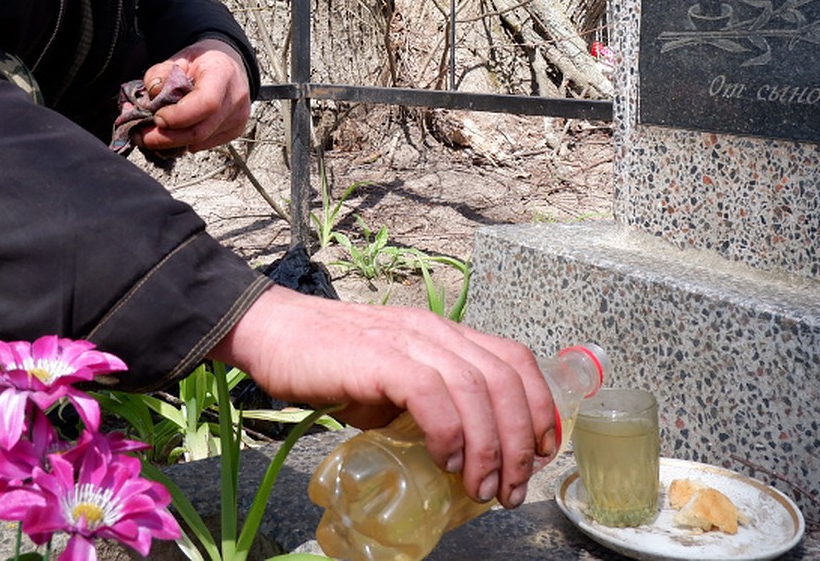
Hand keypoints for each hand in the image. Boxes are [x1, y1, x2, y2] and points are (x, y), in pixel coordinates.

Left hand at [134, 40, 250, 153]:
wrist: (227, 64)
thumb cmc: (203, 61)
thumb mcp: (178, 58)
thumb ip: (161, 73)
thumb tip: (152, 96)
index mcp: (222, 73)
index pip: (206, 103)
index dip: (178, 116)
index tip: (156, 117)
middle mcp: (235, 98)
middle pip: (200, 131)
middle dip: (166, 138)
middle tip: (142, 136)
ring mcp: (238, 117)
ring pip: (200, 142)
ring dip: (172, 141)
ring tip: (154, 132)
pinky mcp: (235, 130)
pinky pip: (204, 145)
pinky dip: (185, 141)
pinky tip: (176, 131)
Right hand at [212, 284, 557, 508]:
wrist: (277, 334)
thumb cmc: (333, 362)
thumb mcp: (396, 380)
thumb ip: (430, 403)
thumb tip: (462, 455)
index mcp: (445, 334)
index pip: (514, 359)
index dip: (538, 405)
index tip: (542, 451)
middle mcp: (436, 331)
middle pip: (504, 379)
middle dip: (520, 441)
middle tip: (511, 488)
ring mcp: (409, 340)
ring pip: (475, 388)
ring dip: (490, 448)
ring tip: (481, 489)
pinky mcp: (381, 357)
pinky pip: (431, 393)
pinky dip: (449, 432)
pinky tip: (445, 461)